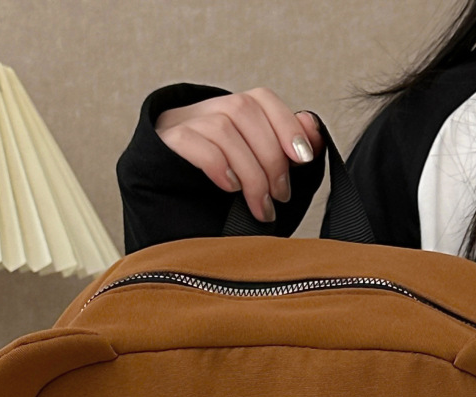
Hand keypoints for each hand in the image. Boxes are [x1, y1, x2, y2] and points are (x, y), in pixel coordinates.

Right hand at [157, 90, 322, 222]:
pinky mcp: (162, 144)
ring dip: (251, 171)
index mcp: (227, 114)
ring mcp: (180, 124)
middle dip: (271, 158)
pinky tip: (230, 188)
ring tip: (259, 206)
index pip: (261, 98)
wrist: (164, 219)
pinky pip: (193, 142)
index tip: (303, 159)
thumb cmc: (214, 199)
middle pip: (244, 109)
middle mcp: (203, 111)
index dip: (286, 124)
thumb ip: (284, 151)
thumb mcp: (255, 175)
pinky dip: (219, 165)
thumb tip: (313, 129)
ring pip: (224, 127)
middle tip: (279, 197)